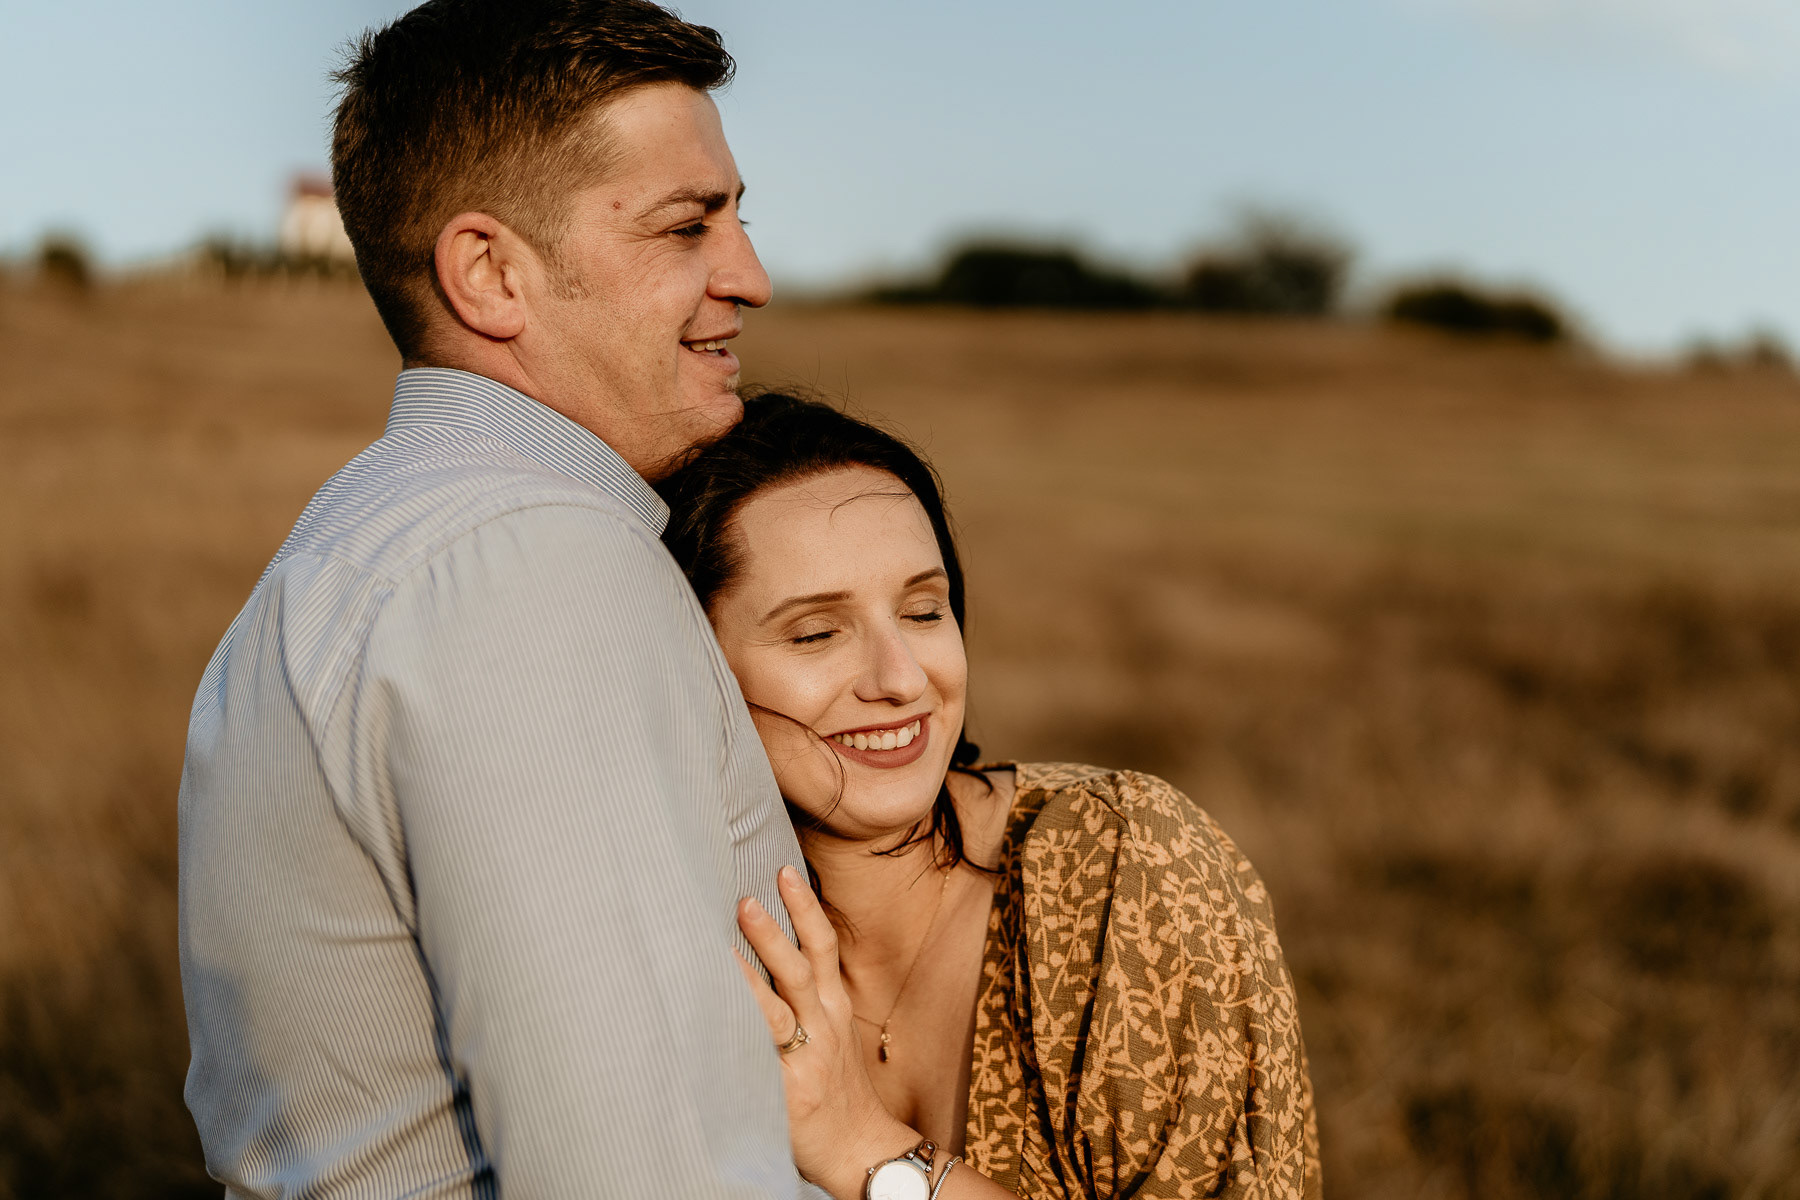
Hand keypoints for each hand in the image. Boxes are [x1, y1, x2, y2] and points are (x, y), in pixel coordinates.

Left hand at [736, 865, 918, 1199]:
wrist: (860, 1147)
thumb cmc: (838, 1087)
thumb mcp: (834, 1033)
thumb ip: (808, 1000)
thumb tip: (771, 954)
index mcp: (834, 1006)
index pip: (823, 948)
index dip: (806, 909)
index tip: (786, 871)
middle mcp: (823, 1025)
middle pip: (803, 969)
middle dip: (776, 931)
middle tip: (746, 898)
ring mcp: (806, 1059)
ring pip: (777, 1010)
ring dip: (750, 976)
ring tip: (723, 947)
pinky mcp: (787, 1091)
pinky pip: (757, 1060)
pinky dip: (736, 1039)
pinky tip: (707, 1021)